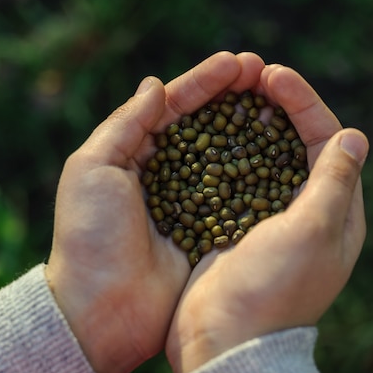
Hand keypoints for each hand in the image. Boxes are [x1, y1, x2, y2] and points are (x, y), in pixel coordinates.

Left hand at [44, 51, 266, 372]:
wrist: (103, 310)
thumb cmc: (90, 236)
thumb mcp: (92, 170)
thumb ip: (125, 125)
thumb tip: (156, 84)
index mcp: (135, 153)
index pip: (175, 106)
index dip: (206, 82)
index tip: (239, 63)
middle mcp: (168, 172)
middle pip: (208, 124)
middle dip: (235, 96)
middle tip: (266, 73)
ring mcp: (193, 200)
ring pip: (228, 154)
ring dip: (252, 127)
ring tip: (281, 102)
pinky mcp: (212, 228)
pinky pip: (240, 193)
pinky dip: (259, 170)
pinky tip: (282, 151)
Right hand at [165, 64, 368, 372]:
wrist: (226, 341)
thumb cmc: (273, 288)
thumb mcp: (313, 232)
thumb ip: (334, 182)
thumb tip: (356, 135)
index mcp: (337, 212)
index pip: (328, 141)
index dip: (305, 103)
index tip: (274, 77)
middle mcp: (309, 212)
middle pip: (298, 143)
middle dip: (280, 106)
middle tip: (252, 74)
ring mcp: (273, 219)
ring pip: (267, 156)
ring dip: (253, 123)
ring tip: (231, 93)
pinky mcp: (240, 226)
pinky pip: (240, 177)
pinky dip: (230, 151)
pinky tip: (211, 131)